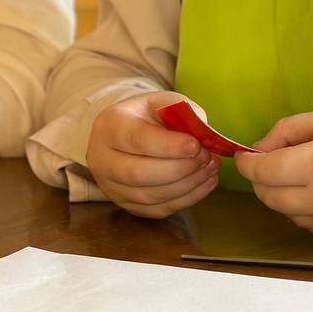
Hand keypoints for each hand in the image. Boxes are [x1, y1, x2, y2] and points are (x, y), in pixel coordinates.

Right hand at [86, 90, 219, 217]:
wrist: (128, 135)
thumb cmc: (148, 116)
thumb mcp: (162, 102)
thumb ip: (182, 110)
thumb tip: (203, 132)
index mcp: (109, 126)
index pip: (136, 140)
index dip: (169, 146)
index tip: (196, 145)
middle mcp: (102, 159)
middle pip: (138, 173)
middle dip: (179, 168)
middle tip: (207, 158)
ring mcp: (111, 187)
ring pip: (149, 196)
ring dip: (187, 185)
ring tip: (210, 169)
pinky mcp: (126, 205)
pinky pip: (157, 209)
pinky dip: (186, 199)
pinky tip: (205, 183)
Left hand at [234, 108, 312, 243]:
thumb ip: (288, 130)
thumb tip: (257, 149)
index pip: (263, 171)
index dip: (247, 163)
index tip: (244, 156)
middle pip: (268, 196)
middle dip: (262, 179)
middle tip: (271, 164)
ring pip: (285, 213)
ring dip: (283, 195)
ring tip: (302, 176)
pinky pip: (306, 225)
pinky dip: (304, 210)